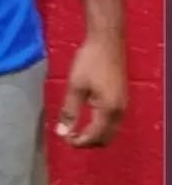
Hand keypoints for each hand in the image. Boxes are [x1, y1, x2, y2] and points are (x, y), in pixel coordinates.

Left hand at [56, 33, 126, 147]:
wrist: (106, 42)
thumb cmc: (89, 62)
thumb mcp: (75, 87)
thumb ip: (69, 111)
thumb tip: (62, 132)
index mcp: (108, 111)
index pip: (95, 137)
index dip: (79, 142)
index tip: (64, 140)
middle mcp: (119, 112)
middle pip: (106, 138)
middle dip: (88, 142)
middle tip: (69, 137)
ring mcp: (122, 105)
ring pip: (110, 130)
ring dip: (95, 134)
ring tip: (75, 129)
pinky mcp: (121, 97)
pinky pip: (113, 121)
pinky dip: (100, 125)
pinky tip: (87, 117)